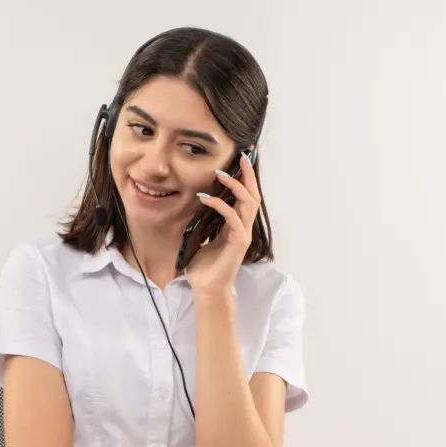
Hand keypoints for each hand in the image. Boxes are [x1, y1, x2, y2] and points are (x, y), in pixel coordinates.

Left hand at [184, 151, 260, 297]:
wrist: (207, 289)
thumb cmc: (203, 268)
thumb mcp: (201, 239)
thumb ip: (203, 223)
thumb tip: (192, 207)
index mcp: (236, 226)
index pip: (245, 197)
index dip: (245, 179)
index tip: (240, 160)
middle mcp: (243, 228)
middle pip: (253, 195)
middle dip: (247, 175)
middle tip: (241, 157)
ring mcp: (243, 235)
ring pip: (248, 203)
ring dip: (235, 186)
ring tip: (221, 174)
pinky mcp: (238, 243)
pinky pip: (232, 218)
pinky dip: (220, 206)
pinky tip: (206, 199)